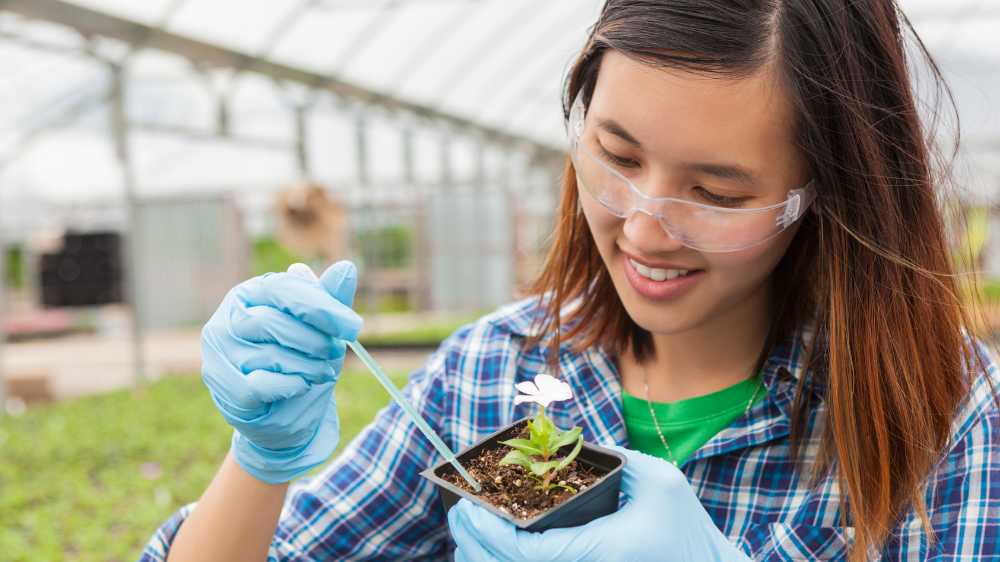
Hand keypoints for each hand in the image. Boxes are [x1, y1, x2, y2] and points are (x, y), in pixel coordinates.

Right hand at [201, 261, 362, 483]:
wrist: (286, 412)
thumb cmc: (302, 360)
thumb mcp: (322, 329)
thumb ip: (331, 300)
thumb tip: (347, 268)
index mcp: (250, 293)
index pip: (282, 288)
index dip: (320, 306)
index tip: (352, 326)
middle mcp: (228, 319)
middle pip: (273, 322)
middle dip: (314, 341)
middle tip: (334, 352)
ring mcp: (219, 353)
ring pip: (270, 355)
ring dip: (308, 367)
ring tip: (320, 372)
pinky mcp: (222, 386)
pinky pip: (261, 384)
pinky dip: (291, 386)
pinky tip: (301, 386)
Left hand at [448, 446, 750, 561]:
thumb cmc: (688, 528)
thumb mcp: (659, 480)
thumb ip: (612, 458)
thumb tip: (567, 442)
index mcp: (600, 551)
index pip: (528, 553)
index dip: (490, 533)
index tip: (468, 509)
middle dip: (476, 546)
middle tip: (458, 517)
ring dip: (484, 561)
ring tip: (466, 535)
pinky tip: (491, 552)